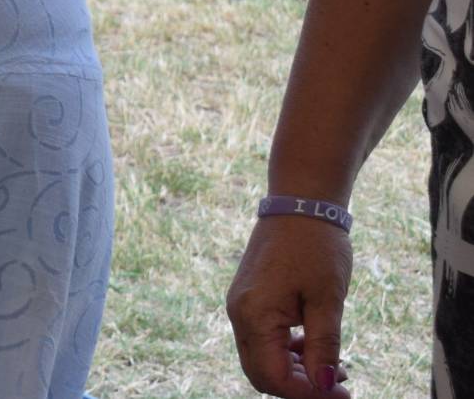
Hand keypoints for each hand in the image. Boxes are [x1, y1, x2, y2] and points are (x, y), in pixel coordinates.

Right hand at [225, 215, 351, 397]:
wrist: (300, 203)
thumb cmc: (316, 247)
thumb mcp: (327, 300)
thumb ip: (324, 346)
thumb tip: (324, 386)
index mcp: (254, 315)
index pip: (274, 376)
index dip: (309, 394)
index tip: (343, 393)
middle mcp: (239, 314)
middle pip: (261, 374)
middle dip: (300, 387)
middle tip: (340, 384)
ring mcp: (241, 307)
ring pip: (262, 360)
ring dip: (297, 371)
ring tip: (336, 367)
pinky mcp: (249, 300)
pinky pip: (263, 341)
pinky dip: (289, 353)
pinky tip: (316, 346)